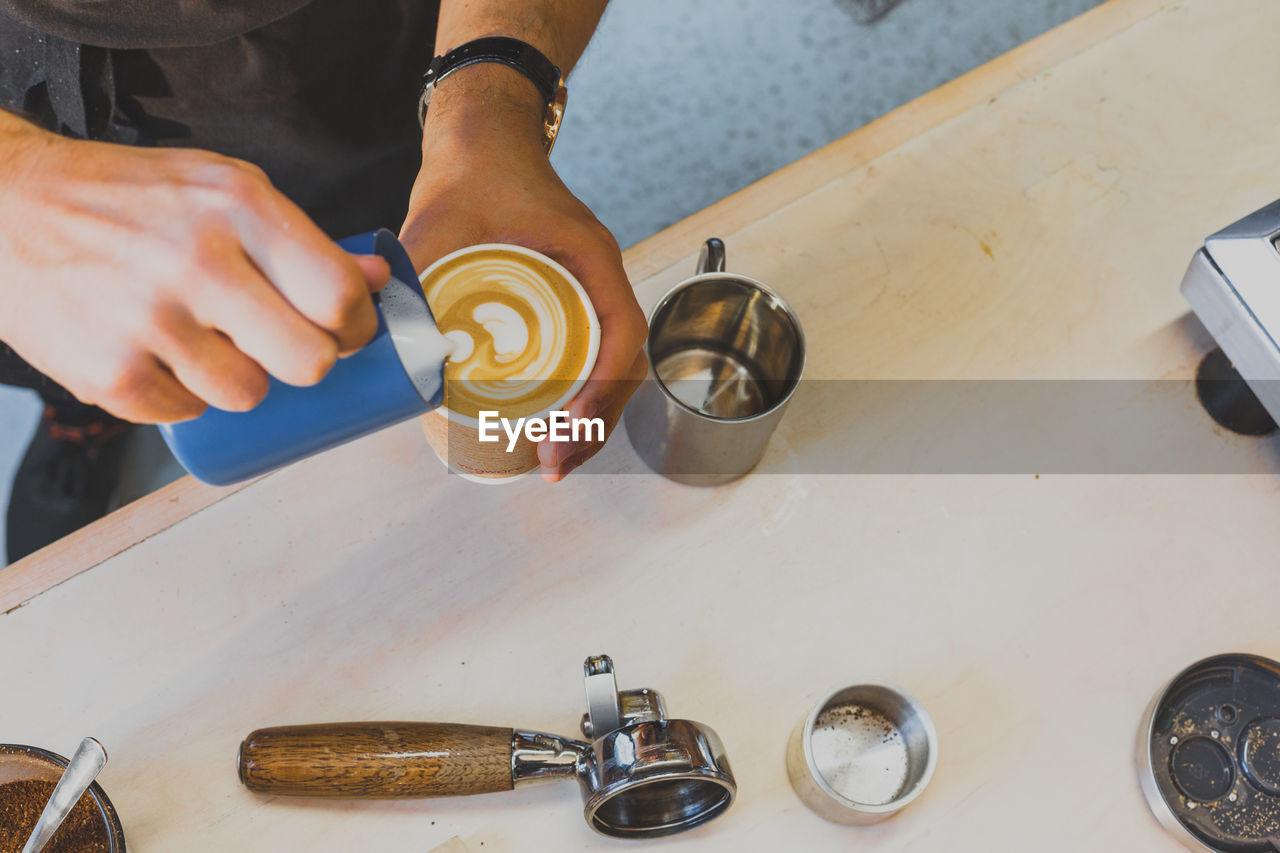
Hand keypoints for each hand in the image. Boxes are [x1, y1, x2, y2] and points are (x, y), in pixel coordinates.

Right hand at [0, 118, 388, 422]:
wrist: (3, 206)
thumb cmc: (126, 198)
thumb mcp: (220, 188)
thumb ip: (300, 237)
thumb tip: (377, 280)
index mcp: (237, 208)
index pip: (338, 294)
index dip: (356, 326)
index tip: (345, 330)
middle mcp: (197, 263)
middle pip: (309, 361)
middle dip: (309, 362)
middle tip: (285, 344)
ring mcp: (149, 322)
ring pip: (249, 396)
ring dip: (239, 379)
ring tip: (205, 340)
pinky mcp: (109, 374)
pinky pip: (185, 413)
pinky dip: (180, 393)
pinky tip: (156, 351)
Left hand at [401, 71, 646, 481]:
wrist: (481, 139)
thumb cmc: (472, 171)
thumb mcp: (440, 225)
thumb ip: (416, 283)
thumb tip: (398, 359)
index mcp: (589, 255)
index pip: (621, 335)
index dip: (602, 392)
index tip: (569, 431)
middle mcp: (599, 276)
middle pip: (622, 365)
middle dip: (596, 424)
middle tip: (556, 463)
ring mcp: (588, 290)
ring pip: (609, 367)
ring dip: (590, 418)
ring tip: (556, 458)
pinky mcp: (568, 300)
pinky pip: (588, 355)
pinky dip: (577, 396)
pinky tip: (550, 424)